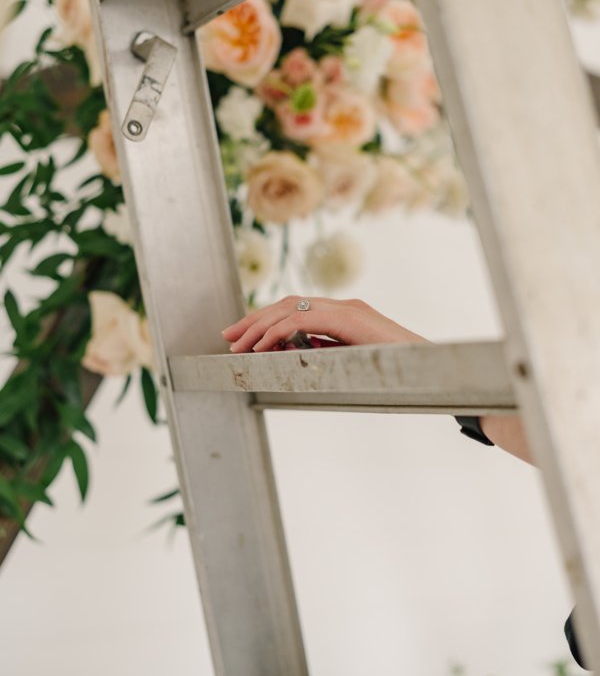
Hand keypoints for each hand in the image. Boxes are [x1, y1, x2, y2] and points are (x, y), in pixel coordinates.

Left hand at [222, 296, 428, 351]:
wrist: (433, 368)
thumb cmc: (398, 371)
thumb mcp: (354, 361)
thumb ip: (329, 353)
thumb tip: (298, 355)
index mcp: (344, 314)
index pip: (296, 309)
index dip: (265, 321)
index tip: (243, 336)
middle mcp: (343, 306)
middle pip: (287, 304)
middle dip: (253, 320)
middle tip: (228, 336)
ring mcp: (346, 309)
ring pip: (290, 308)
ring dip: (259, 327)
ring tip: (238, 345)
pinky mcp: (349, 319)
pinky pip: (302, 321)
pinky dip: (277, 333)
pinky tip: (261, 348)